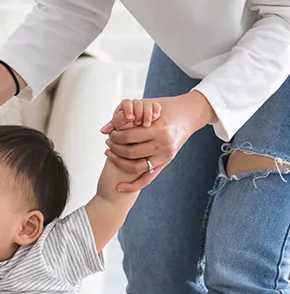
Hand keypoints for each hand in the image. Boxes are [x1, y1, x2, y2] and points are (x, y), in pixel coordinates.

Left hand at [100, 91, 214, 191]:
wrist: (190, 115)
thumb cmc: (167, 108)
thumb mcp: (148, 105)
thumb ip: (126, 115)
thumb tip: (103, 130)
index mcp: (159, 129)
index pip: (129, 137)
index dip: (115, 136)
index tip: (110, 134)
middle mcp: (164, 144)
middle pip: (130, 152)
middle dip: (115, 148)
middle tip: (109, 143)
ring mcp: (166, 155)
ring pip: (136, 166)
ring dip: (119, 163)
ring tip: (111, 154)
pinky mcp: (166, 162)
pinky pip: (147, 178)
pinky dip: (133, 185)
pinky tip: (120, 188)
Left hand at [102, 98, 161, 131]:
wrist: (141, 127)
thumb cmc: (126, 128)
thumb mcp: (119, 127)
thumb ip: (113, 127)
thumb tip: (103, 130)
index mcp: (124, 106)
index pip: (126, 103)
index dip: (128, 109)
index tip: (129, 117)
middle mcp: (134, 104)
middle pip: (137, 102)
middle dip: (138, 112)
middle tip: (138, 122)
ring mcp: (145, 106)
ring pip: (147, 104)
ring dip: (147, 114)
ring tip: (146, 124)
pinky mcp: (155, 108)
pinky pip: (156, 106)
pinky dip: (156, 111)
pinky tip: (155, 117)